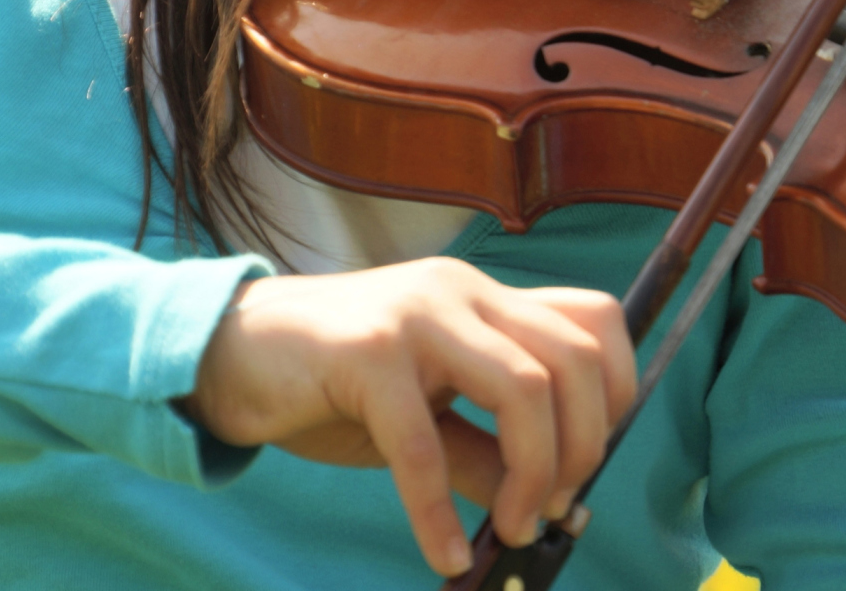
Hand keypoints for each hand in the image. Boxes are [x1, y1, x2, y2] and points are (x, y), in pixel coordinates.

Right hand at [180, 258, 634, 576]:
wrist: (228, 353)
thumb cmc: (334, 385)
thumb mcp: (425, 416)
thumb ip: (487, 449)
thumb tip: (557, 509)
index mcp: (485, 297)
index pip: (593, 319)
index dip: (617, 390)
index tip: (593, 461)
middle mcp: (462, 291)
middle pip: (572, 359)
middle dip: (583, 447)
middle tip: (550, 511)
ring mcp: (417, 314)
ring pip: (522, 388)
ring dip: (532, 475)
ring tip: (509, 531)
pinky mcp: (366, 353)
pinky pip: (423, 445)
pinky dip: (439, 513)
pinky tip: (444, 555)